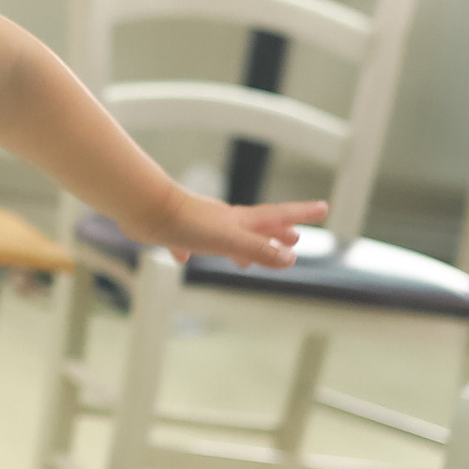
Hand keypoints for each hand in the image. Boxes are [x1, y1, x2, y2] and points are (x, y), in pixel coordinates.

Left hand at [162, 195, 326, 270]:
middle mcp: (223, 220)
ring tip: (247, 260)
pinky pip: (190, 243)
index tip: (323, 207)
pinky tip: (184, 258)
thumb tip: (290, 258)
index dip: (302, 213)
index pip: (278, 215)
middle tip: (295, 238)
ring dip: (242, 246)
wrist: (145, 209)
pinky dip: (193, 250)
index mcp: (239, 220)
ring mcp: (201, 225)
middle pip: (257, 226)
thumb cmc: (186, 222)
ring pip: (228, 236)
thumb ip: (259, 250)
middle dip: (278, 232)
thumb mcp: (229, 241)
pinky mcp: (178, 232)